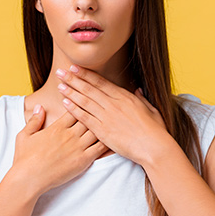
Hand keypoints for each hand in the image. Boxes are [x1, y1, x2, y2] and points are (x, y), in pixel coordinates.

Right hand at [11, 103, 108, 194]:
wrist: (28, 178)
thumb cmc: (24, 158)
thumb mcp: (25, 135)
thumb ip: (35, 120)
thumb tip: (40, 107)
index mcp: (57, 127)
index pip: (74, 109)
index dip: (81, 103)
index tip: (87, 99)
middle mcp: (69, 135)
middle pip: (88, 117)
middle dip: (95, 111)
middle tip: (106, 107)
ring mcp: (77, 147)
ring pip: (96, 131)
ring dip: (104, 125)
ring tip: (113, 120)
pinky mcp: (83, 160)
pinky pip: (100, 148)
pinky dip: (108, 141)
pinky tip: (115, 137)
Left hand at [56, 65, 171, 164]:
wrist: (154, 146)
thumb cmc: (155, 130)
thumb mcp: (150, 110)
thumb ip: (141, 99)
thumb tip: (137, 90)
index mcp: (125, 97)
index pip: (101, 83)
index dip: (87, 75)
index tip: (75, 68)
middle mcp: (114, 104)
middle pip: (89, 88)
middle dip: (73, 79)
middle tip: (60, 72)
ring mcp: (107, 117)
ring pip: (85, 101)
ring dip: (71, 92)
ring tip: (59, 85)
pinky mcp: (103, 130)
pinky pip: (85, 118)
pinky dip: (74, 109)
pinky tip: (65, 103)